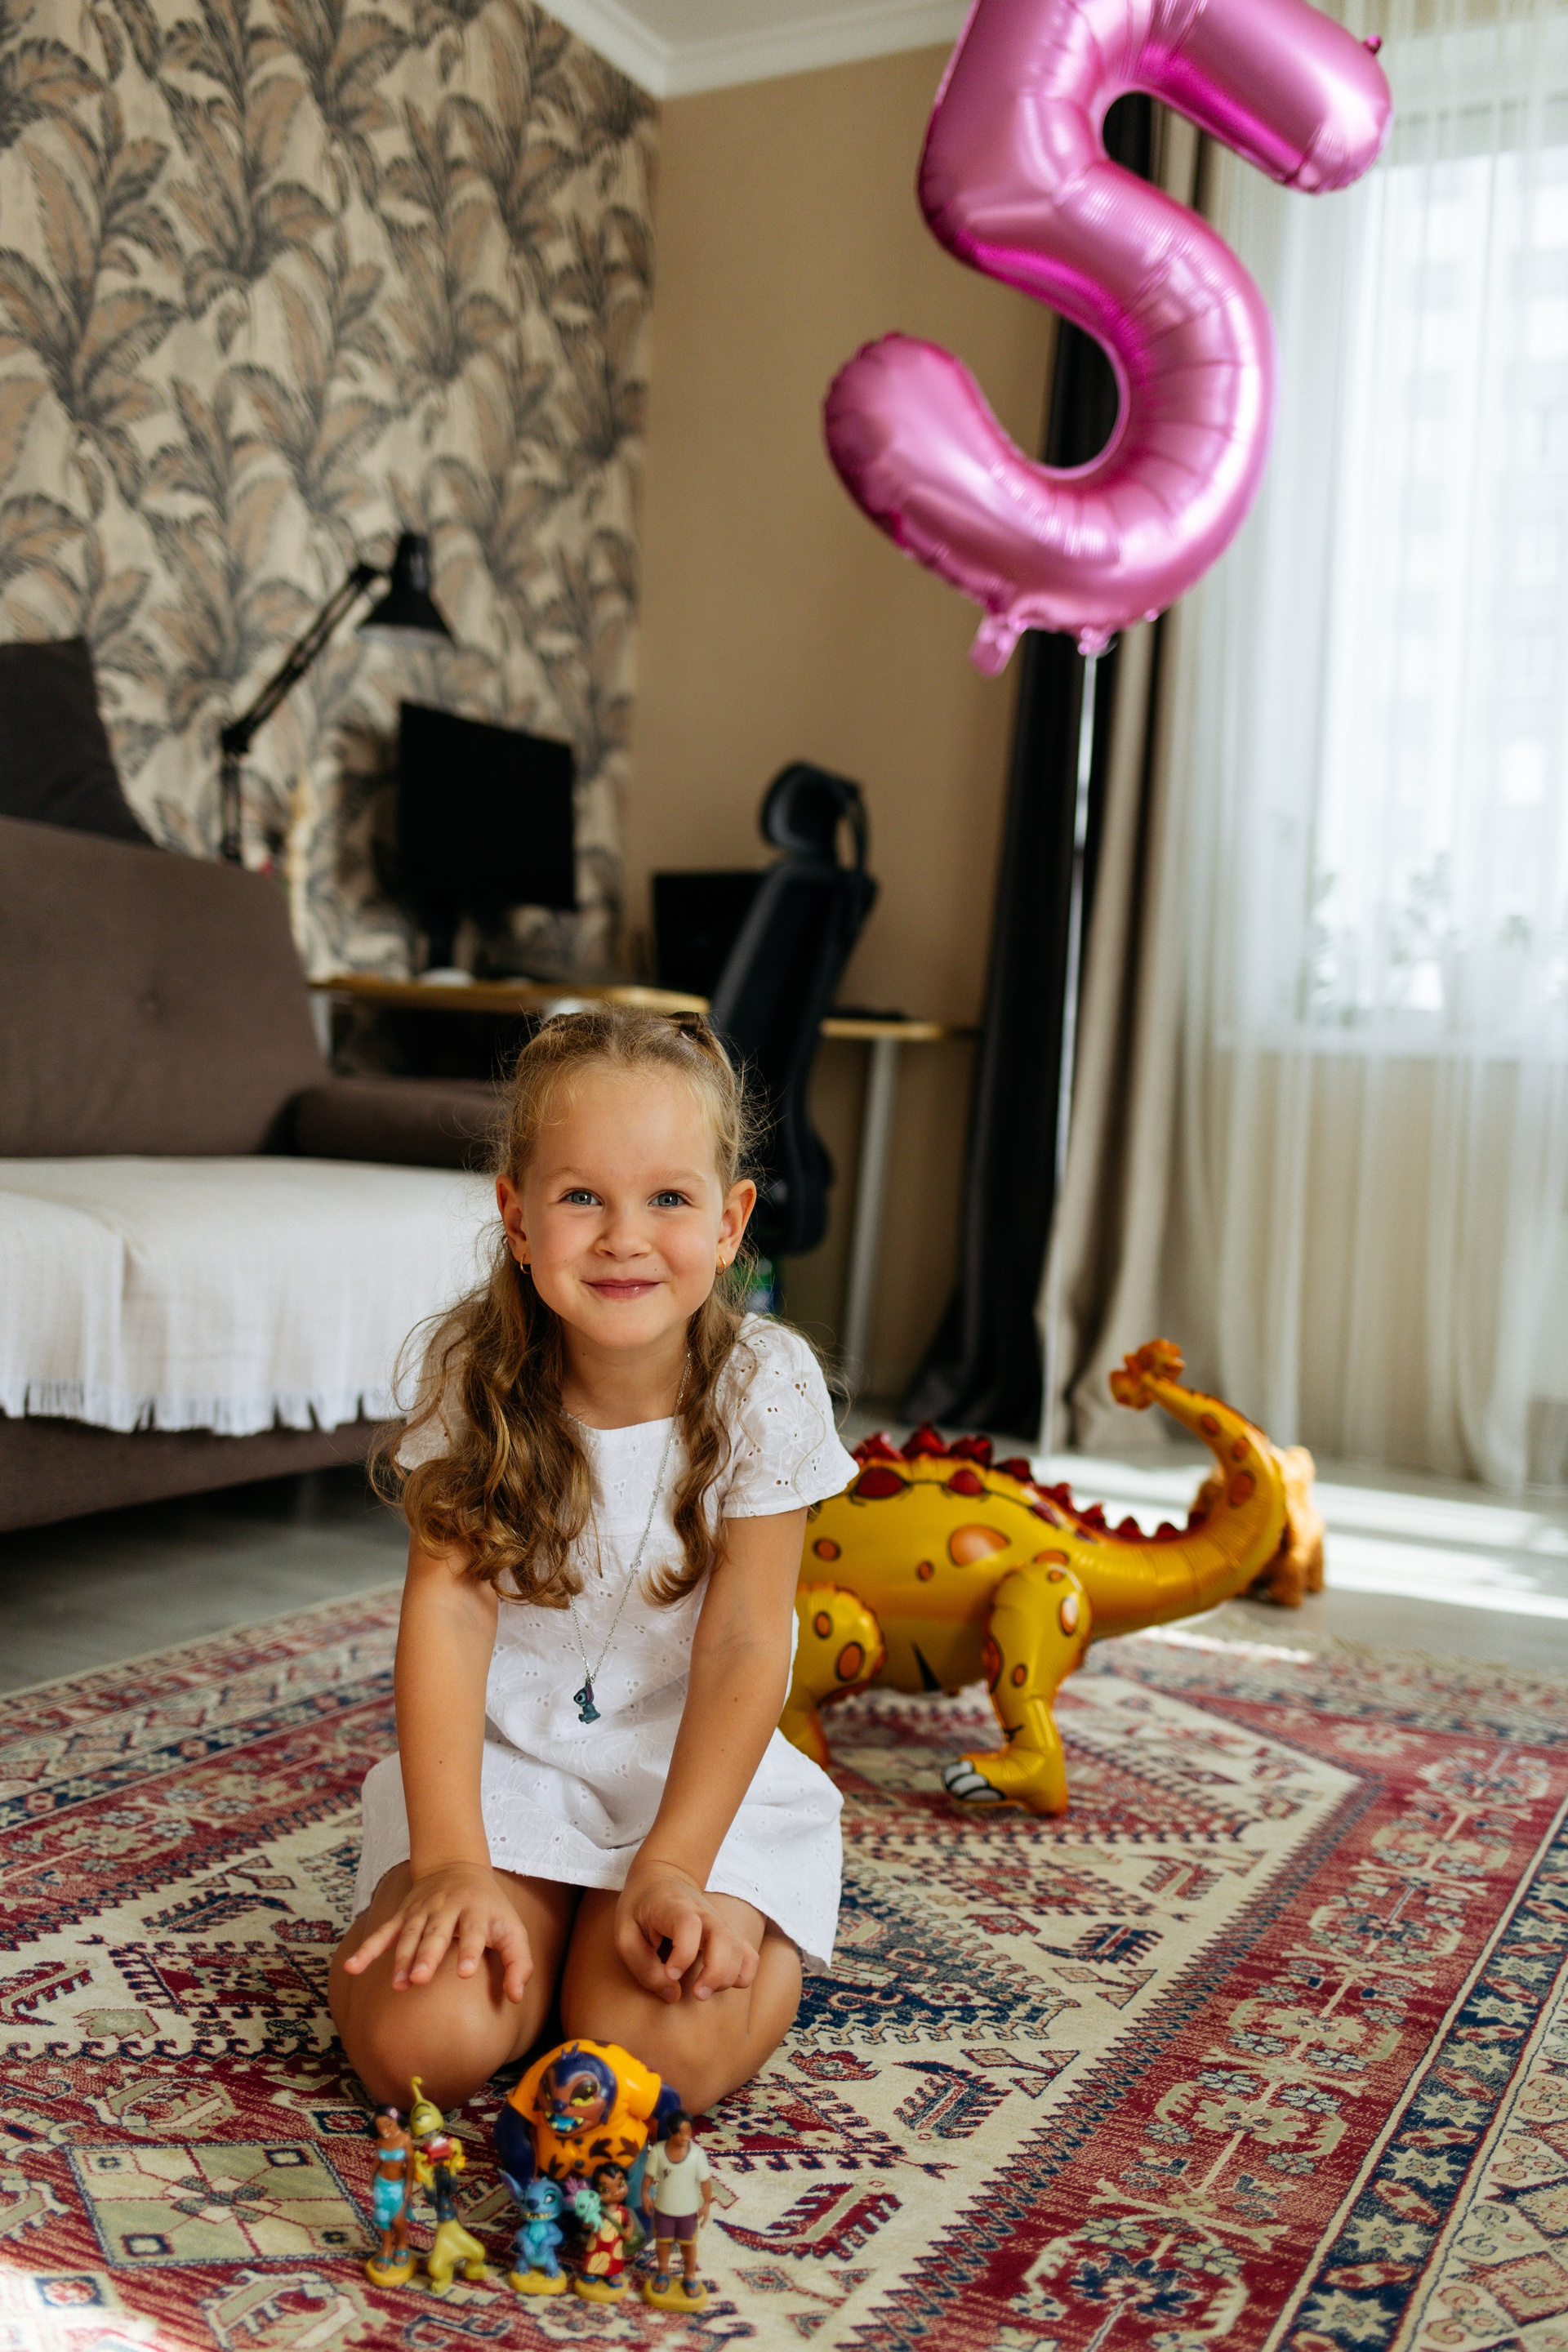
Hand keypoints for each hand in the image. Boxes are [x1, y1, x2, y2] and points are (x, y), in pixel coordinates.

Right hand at [340, 1863, 532, 2001]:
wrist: (458, 1866)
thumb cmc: (490, 1910)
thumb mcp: (513, 1929)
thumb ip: (519, 1963)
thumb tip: (516, 1998)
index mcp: (477, 1910)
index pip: (474, 1931)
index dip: (470, 1950)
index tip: (465, 1973)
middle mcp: (447, 1908)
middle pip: (436, 1933)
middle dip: (427, 1955)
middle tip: (420, 1979)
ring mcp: (422, 1911)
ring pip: (409, 1935)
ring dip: (401, 1959)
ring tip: (398, 1985)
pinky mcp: (403, 1916)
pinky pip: (383, 1933)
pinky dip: (367, 1949)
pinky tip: (352, 1967)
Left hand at [615, 1857, 759, 2003]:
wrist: (661, 1879)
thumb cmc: (640, 1908)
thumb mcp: (625, 1933)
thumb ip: (643, 1966)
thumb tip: (672, 1993)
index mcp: (674, 1907)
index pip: (688, 1925)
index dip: (683, 1954)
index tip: (671, 1974)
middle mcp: (703, 1913)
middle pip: (724, 1938)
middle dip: (715, 1972)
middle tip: (696, 1994)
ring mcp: (720, 1923)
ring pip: (740, 1950)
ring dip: (727, 1977)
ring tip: (702, 1990)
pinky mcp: (729, 1935)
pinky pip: (750, 1956)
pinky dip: (744, 1974)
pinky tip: (724, 1984)